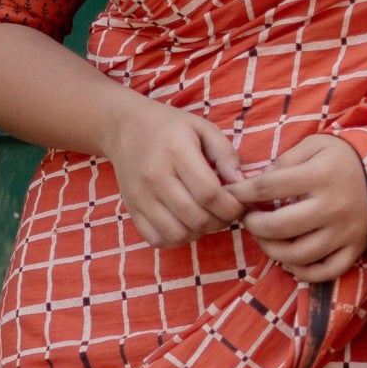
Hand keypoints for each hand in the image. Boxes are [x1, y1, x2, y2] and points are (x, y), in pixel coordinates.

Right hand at [102, 91, 244, 249]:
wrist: (124, 128)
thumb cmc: (171, 127)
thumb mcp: (203, 128)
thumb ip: (226, 154)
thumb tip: (241, 184)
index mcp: (176, 152)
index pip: (210, 194)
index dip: (232, 207)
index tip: (239, 204)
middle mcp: (155, 177)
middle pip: (197, 218)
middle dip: (220, 221)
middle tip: (225, 211)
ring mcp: (140, 196)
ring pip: (178, 234)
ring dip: (199, 232)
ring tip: (205, 216)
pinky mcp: (131, 209)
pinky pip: (158, 239)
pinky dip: (177, 238)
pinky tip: (184, 222)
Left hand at [229, 135, 366, 284]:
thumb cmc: (344, 157)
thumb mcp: (315, 146)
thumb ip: (283, 162)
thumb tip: (252, 184)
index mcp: (321, 175)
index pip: (267, 188)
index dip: (241, 193)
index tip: (231, 194)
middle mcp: (333, 206)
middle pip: (278, 226)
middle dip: (253, 224)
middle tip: (248, 219)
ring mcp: (346, 231)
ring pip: (298, 254)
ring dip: (271, 250)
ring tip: (266, 238)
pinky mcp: (356, 248)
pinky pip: (325, 271)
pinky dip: (302, 272)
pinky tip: (290, 260)